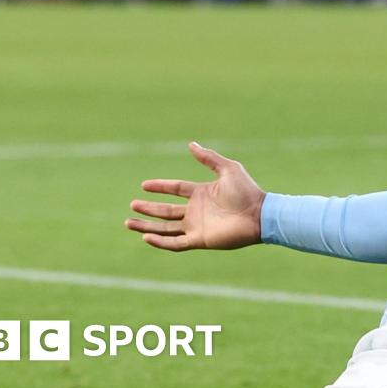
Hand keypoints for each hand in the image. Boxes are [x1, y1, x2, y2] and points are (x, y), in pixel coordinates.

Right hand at [125, 142, 264, 251]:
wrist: (259, 214)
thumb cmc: (247, 191)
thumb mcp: (227, 168)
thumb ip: (208, 158)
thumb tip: (191, 144)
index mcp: (201, 193)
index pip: (175, 189)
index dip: (160, 187)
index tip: (144, 185)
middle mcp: (196, 210)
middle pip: (166, 210)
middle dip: (148, 208)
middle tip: (132, 205)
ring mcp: (196, 226)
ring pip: (165, 228)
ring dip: (147, 226)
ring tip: (128, 222)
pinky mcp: (199, 240)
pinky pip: (175, 243)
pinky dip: (160, 241)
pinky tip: (146, 237)